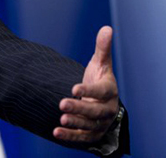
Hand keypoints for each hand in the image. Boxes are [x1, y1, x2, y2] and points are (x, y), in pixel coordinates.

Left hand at [53, 26, 118, 143]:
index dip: (89, 90)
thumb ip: (102, 48)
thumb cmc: (100, 79)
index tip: (74, 88)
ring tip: (61, 118)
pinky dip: (70, 136)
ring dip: (76, 122)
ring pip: (89, 125)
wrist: (102, 102)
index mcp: (110, 91)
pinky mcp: (92, 134)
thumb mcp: (101, 64)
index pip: (101, 91)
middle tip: (62, 103)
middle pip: (95, 110)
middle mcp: (107, 109)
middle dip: (79, 108)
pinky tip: (56, 132)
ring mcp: (100, 123)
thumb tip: (107, 28)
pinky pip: (82, 137)